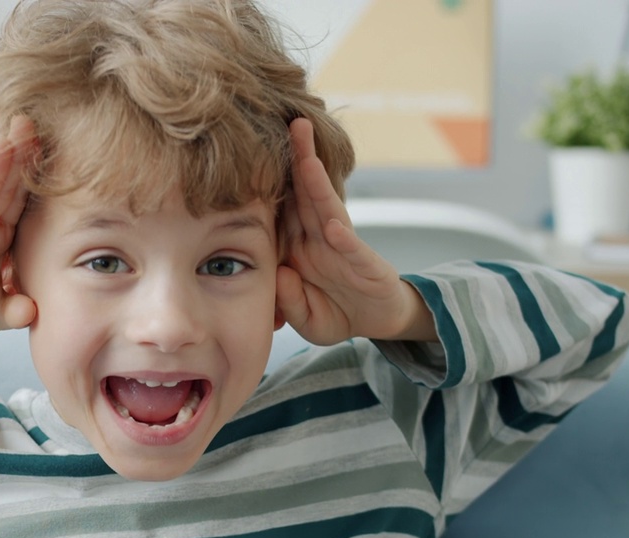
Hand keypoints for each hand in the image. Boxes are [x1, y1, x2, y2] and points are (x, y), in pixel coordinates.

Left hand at [276, 118, 435, 344]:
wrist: (376, 322)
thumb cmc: (334, 312)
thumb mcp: (305, 316)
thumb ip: (289, 300)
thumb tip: (280, 274)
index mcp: (298, 245)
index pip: (280, 208)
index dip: (269, 182)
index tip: (252, 152)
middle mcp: (319, 238)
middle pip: (305, 194)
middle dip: (299, 159)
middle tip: (292, 124)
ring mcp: (344, 249)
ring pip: (328, 209)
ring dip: (319, 183)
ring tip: (308, 156)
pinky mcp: (367, 265)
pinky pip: (353, 250)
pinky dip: (344, 238)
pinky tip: (334, 225)